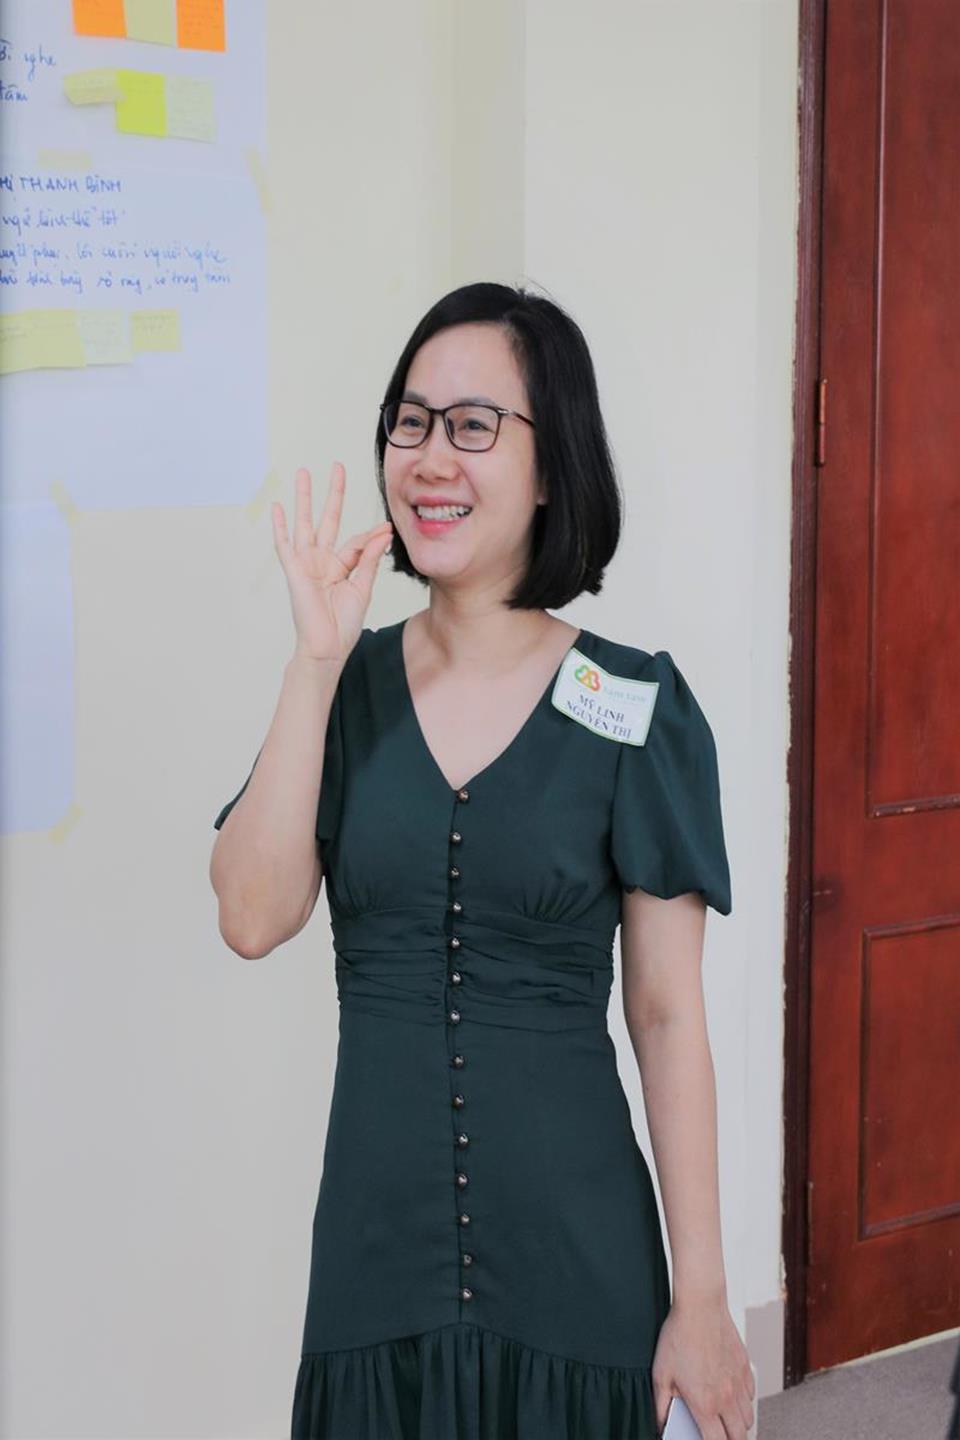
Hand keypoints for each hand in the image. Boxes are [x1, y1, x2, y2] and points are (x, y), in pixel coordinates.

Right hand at [271, 463, 392, 663]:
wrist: (328, 647)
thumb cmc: (344, 624)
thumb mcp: (363, 588)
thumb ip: (370, 559)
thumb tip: (383, 533)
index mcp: (340, 566)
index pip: (356, 541)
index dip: (372, 535)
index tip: (386, 529)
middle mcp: (322, 560)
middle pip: (327, 519)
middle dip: (332, 494)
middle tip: (337, 467)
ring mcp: (307, 563)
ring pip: (305, 523)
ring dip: (304, 498)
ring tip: (303, 473)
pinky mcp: (295, 572)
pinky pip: (285, 545)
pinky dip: (280, 526)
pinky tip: (278, 507)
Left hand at [652, 1293, 754, 1438]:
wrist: (701, 1304)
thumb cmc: (678, 1337)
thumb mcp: (660, 1373)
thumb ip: (661, 1405)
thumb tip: (661, 1425)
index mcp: (705, 1403)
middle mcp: (727, 1397)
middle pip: (739, 1436)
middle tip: (718, 1436)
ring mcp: (739, 1382)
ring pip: (748, 1418)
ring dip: (738, 1424)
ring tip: (724, 1420)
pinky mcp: (745, 1367)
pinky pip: (751, 1395)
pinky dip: (744, 1402)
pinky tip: (731, 1396)